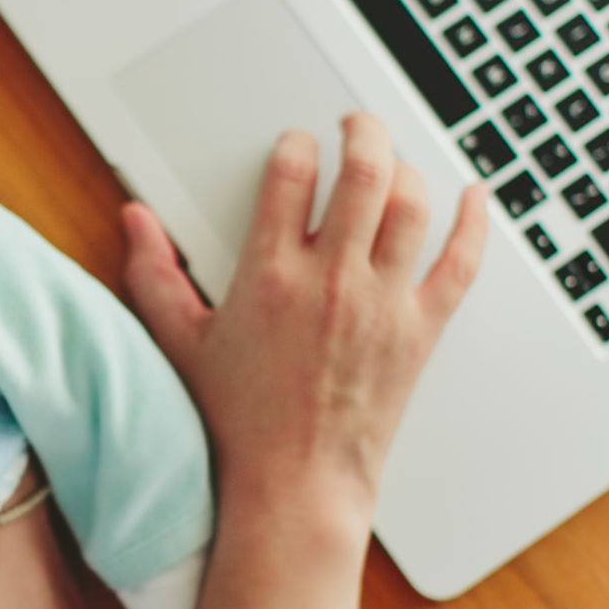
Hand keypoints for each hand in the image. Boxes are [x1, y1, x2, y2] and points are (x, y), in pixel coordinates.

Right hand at [122, 114, 487, 533]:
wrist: (294, 484)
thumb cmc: (238, 420)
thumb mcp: (180, 342)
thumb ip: (153, 274)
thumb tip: (135, 219)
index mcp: (270, 275)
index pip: (291, 175)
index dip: (295, 146)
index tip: (296, 146)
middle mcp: (332, 281)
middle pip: (364, 172)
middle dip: (364, 132)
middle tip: (357, 125)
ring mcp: (383, 304)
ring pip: (412, 206)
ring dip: (407, 169)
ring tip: (395, 159)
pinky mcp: (420, 331)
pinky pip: (460, 263)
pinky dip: (473, 223)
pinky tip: (473, 198)